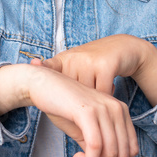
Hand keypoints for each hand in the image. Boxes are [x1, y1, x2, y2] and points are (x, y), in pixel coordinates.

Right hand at [24, 64, 137, 156]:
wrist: (44, 85)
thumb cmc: (64, 109)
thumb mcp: (84, 136)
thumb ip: (98, 156)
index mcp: (121, 111)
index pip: (132, 149)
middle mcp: (117, 109)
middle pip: (123, 153)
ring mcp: (104, 109)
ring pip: (111, 152)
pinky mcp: (88, 112)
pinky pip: (96, 146)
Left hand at [32, 34, 148, 95]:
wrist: (124, 47)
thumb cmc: (96, 66)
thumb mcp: (77, 71)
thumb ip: (65, 88)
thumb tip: (52, 109)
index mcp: (64, 61)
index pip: (50, 66)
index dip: (42, 67)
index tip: (33, 64)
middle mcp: (74, 59)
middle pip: (72, 92)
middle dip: (80, 102)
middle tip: (88, 100)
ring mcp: (89, 61)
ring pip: (88, 95)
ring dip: (96, 101)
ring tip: (100, 92)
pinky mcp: (105, 65)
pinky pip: (103, 93)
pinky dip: (108, 97)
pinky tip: (111, 88)